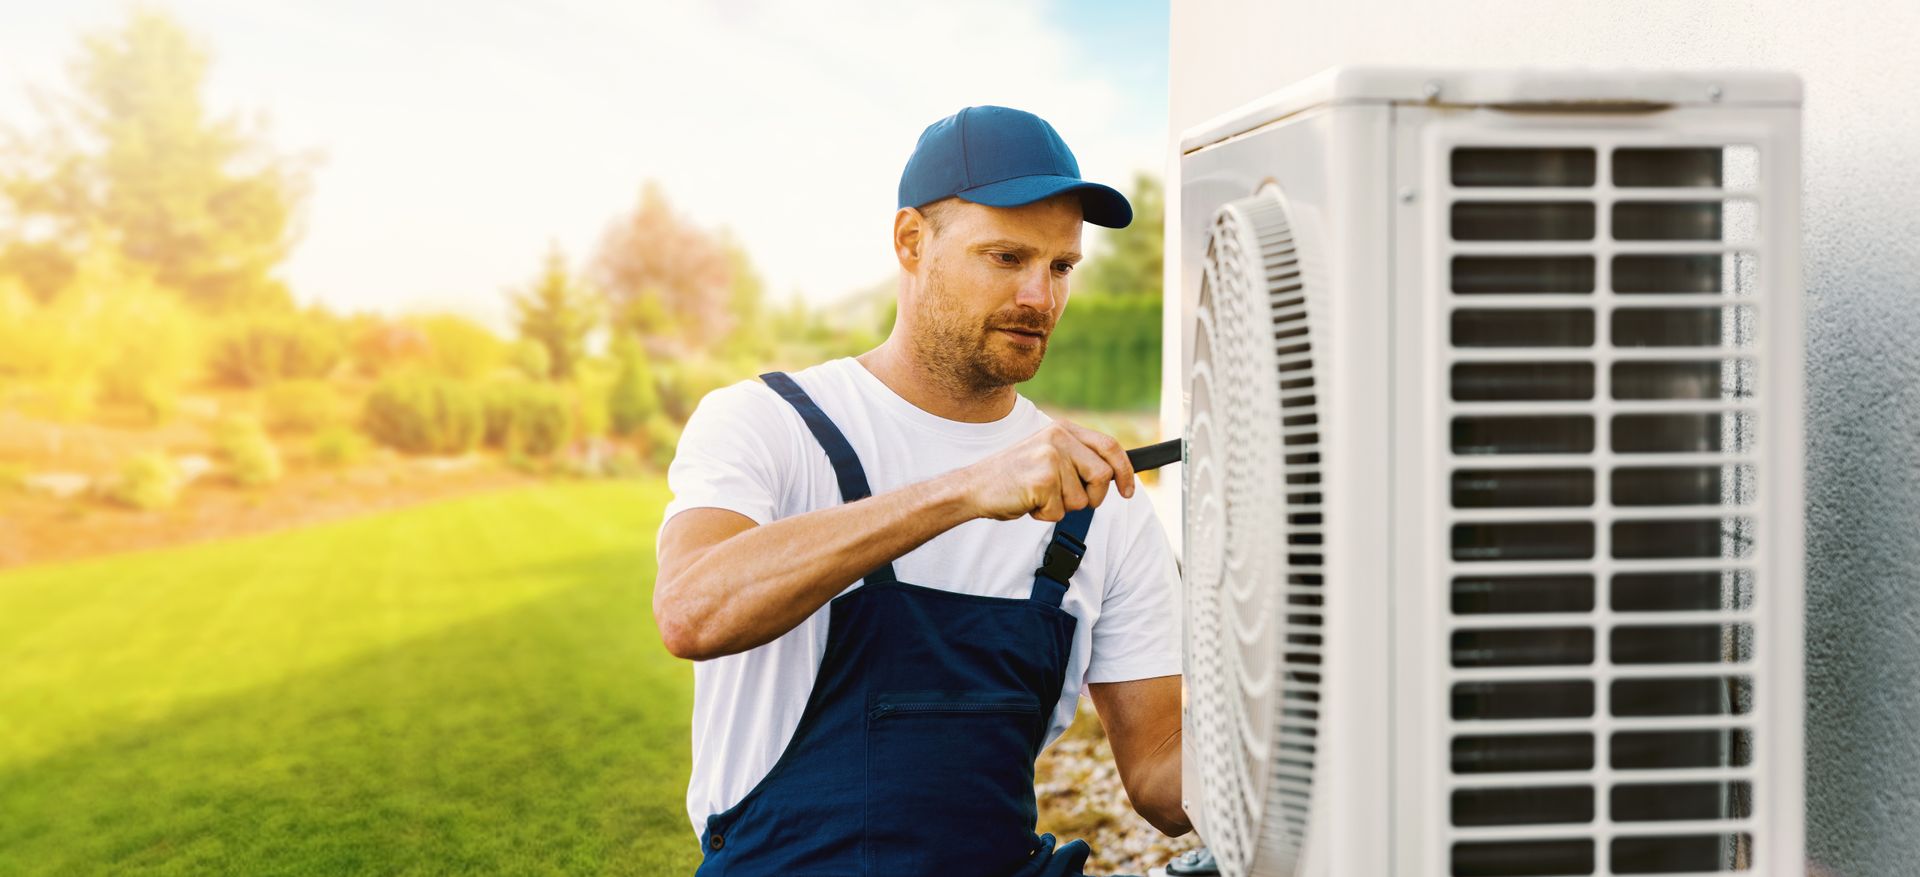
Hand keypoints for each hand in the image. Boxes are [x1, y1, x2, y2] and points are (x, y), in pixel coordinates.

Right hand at [953, 421, 1136, 521]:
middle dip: (1092, 497)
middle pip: (1103, 476)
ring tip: (1038, 496)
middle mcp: (1059, 438)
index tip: (1128, 491)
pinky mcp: (1043, 480)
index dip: (1125, 471)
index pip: (1110, 446)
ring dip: (1062, 508)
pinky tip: (1028, 502)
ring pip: (1082, 500)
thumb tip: (1112, 474)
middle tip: (1066, 500)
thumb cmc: (1013, 476)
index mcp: (1063, 429)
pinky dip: (1044, 515)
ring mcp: (1051, 457)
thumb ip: (1076, 458)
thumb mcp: (1047, 455)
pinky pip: (1060, 512)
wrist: (974, 486)